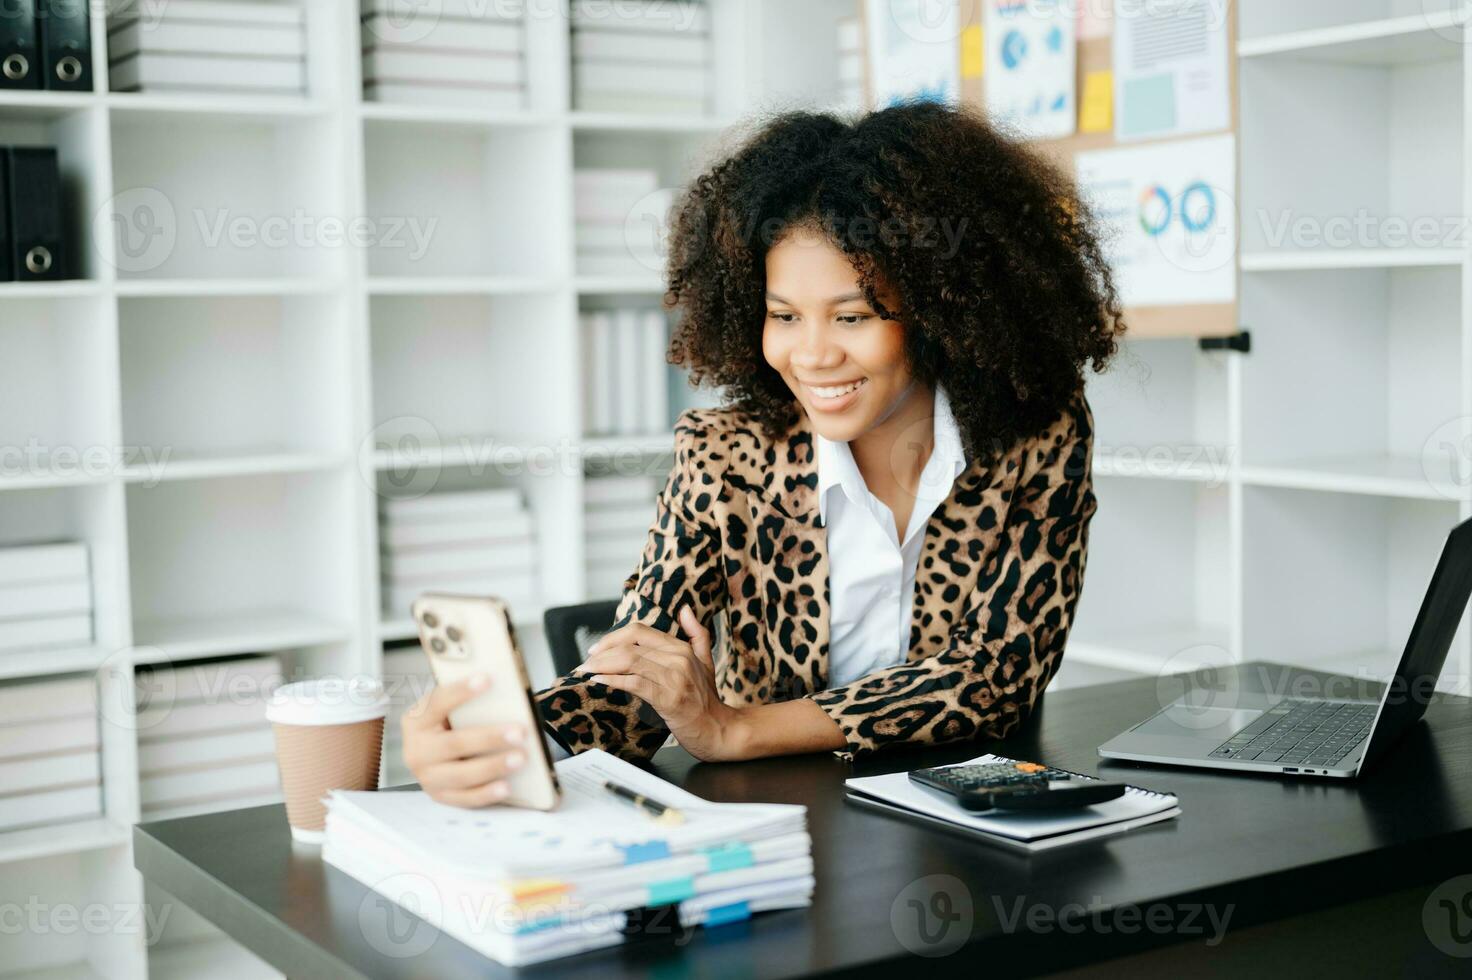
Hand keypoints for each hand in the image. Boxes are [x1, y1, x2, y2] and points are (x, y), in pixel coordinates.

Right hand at [400, 675, 528, 807]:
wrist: (431, 755)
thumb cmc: (448, 725)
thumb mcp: (447, 711)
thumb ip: (466, 704)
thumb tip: (503, 693)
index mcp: (416, 721)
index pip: (437, 703)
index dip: (461, 692)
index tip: (487, 679)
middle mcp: (417, 751)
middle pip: (454, 743)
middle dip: (489, 738)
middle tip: (519, 731)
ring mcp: (428, 777)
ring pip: (461, 774)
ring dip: (493, 766)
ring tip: (520, 758)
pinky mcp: (441, 796)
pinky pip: (465, 798)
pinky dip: (487, 793)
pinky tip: (506, 786)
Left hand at [578, 605, 745, 761]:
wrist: (718, 730)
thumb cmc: (706, 699)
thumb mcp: (705, 661)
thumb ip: (697, 633)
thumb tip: (685, 609)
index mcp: (682, 647)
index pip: (639, 630)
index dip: (613, 637)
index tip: (596, 648)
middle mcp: (678, 658)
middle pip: (630, 644)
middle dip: (602, 652)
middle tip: (585, 662)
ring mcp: (674, 678)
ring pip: (630, 662)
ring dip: (602, 666)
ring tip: (586, 671)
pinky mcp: (668, 699)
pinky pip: (634, 684)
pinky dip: (612, 681)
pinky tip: (599, 681)